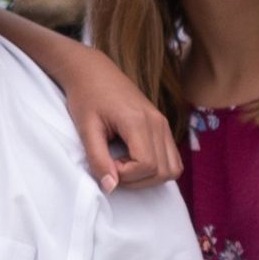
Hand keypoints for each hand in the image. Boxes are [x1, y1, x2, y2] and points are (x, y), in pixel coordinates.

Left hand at [47, 40, 179, 191]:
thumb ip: (98, 159)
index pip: (147, 165)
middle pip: (163, 171)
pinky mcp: (163, 126)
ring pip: (172, 169)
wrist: (93, 72)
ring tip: (124, 164)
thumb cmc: (86, 97)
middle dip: (137, 180)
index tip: (107, 164)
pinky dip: (157, 168)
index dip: (126, 175)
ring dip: (148, 177)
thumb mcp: (86, 129)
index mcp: (138, 121)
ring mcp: (163, 123)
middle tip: (113, 167)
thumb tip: (110, 187)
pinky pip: (172, 159)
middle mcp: (157, 122)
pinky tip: (133, 159)